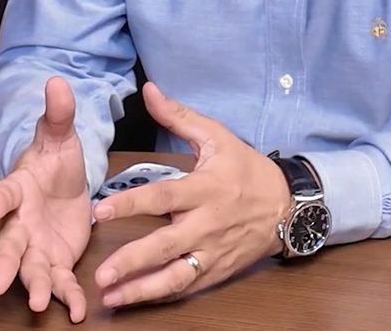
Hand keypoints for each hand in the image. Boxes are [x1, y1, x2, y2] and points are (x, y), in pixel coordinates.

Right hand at [0, 76, 94, 322]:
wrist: (65, 184)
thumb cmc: (54, 160)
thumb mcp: (60, 135)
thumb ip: (58, 114)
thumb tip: (57, 82)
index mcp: (19, 188)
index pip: (4, 193)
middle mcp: (20, 222)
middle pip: (6, 244)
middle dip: (1, 263)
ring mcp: (36, 245)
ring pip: (29, 269)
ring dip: (33, 287)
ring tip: (37, 304)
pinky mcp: (57, 261)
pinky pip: (60, 282)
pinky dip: (68, 298)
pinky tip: (79, 313)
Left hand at [90, 82, 291, 308]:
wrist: (289, 206)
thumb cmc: (247, 169)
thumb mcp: (218, 137)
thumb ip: (179, 117)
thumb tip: (148, 90)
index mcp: (204, 189)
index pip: (162, 198)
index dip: (131, 205)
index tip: (100, 212)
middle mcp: (207, 224)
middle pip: (165, 246)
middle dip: (132, 261)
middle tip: (100, 274)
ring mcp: (213, 252)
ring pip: (176, 276)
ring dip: (142, 289)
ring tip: (112, 298)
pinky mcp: (218, 271)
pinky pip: (188, 287)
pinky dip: (162, 295)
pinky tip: (135, 300)